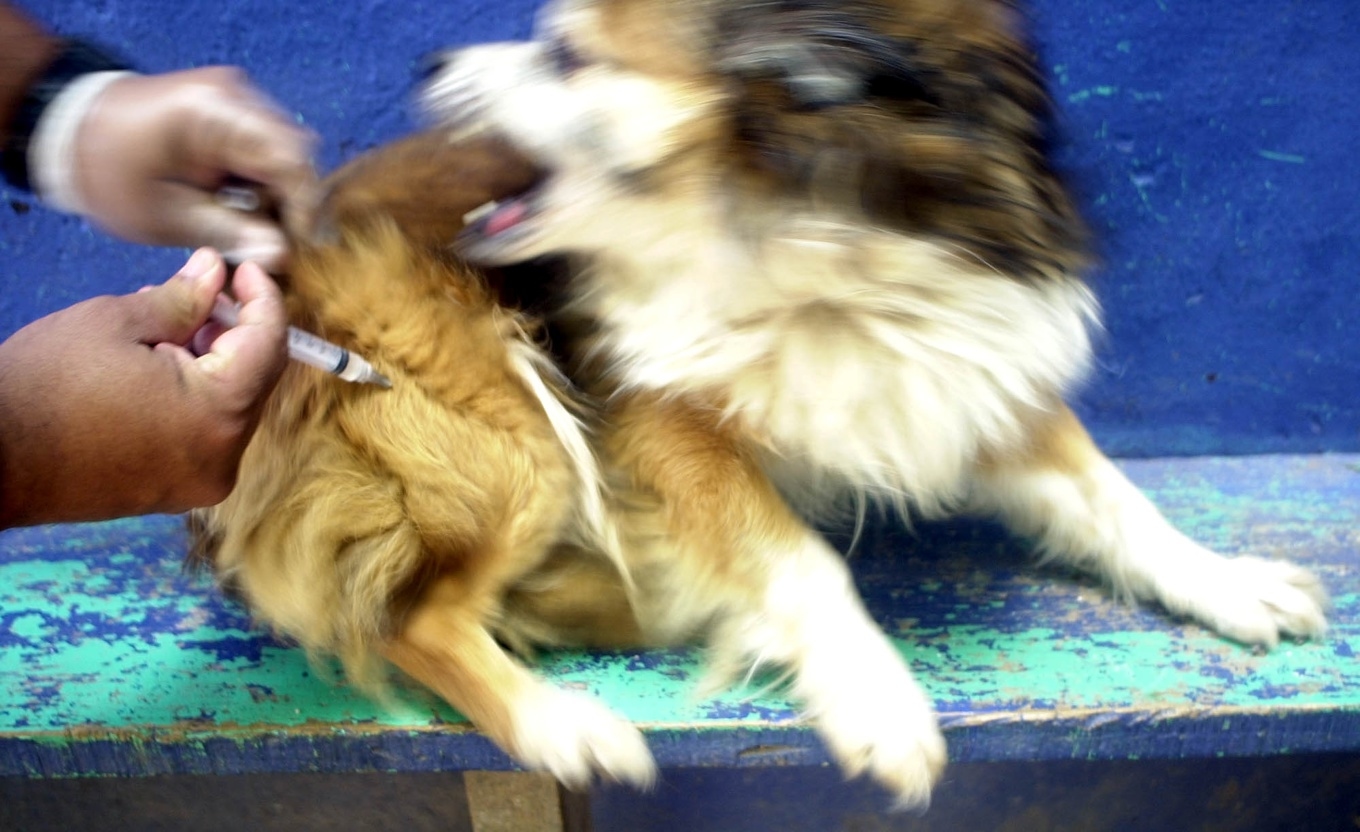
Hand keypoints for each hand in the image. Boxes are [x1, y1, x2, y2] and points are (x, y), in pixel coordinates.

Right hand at [0, 248, 287, 527]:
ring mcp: (198, 482)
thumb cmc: (44, 385)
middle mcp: (221, 458)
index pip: (270, 344)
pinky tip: (156, 367)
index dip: (263, 299)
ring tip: (165, 327)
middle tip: (200, 293)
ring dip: (212, 362)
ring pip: (229, 406)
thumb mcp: (117, 322)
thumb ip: (183, 299)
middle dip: (233, 330)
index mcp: (218, 415)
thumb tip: (215, 273)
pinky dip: (193, 396)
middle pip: (255, 378)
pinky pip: (203, 433)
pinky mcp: (172, 492)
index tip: (244, 268)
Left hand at [66, 68, 316, 270]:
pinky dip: (263, 186)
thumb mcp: (162, 215)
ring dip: (278, 198)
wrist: (68, 130)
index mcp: (216, 112)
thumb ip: (226, 233)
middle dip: (292, 205)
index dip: (305, 206)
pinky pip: (267, 152)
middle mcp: (237, 95)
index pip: (290, 156)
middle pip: (295, 154)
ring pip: (286, 156)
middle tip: (275, 247)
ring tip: (253, 231)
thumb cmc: (105, 172)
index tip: (296, 248)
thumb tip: (282, 256)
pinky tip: (242, 210)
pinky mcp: (232, 113)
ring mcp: (236, 100)